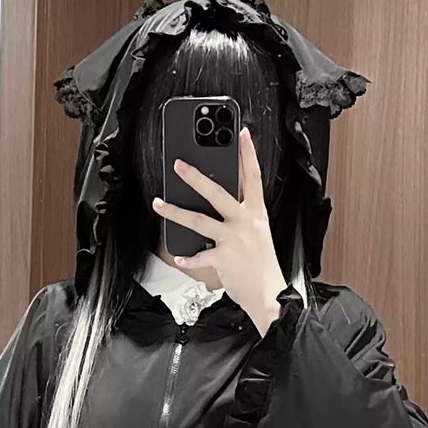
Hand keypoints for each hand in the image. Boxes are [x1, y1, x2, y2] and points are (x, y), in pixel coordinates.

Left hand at [151, 127, 289, 333]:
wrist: (269, 293)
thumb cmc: (263, 265)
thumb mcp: (259, 234)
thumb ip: (243, 218)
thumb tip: (223, 207)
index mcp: (257, 213)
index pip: (253, 177)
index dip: (248, 154)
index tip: (241, 134)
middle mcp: (245, 222)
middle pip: (217, 193)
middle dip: (195, 177)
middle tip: (178, 164)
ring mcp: (233, 239)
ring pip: (199, 220)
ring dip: (175, 212)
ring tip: (158, 204)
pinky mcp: (222, 258)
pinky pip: (199, 256)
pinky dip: (188, 258)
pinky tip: (179, 257)